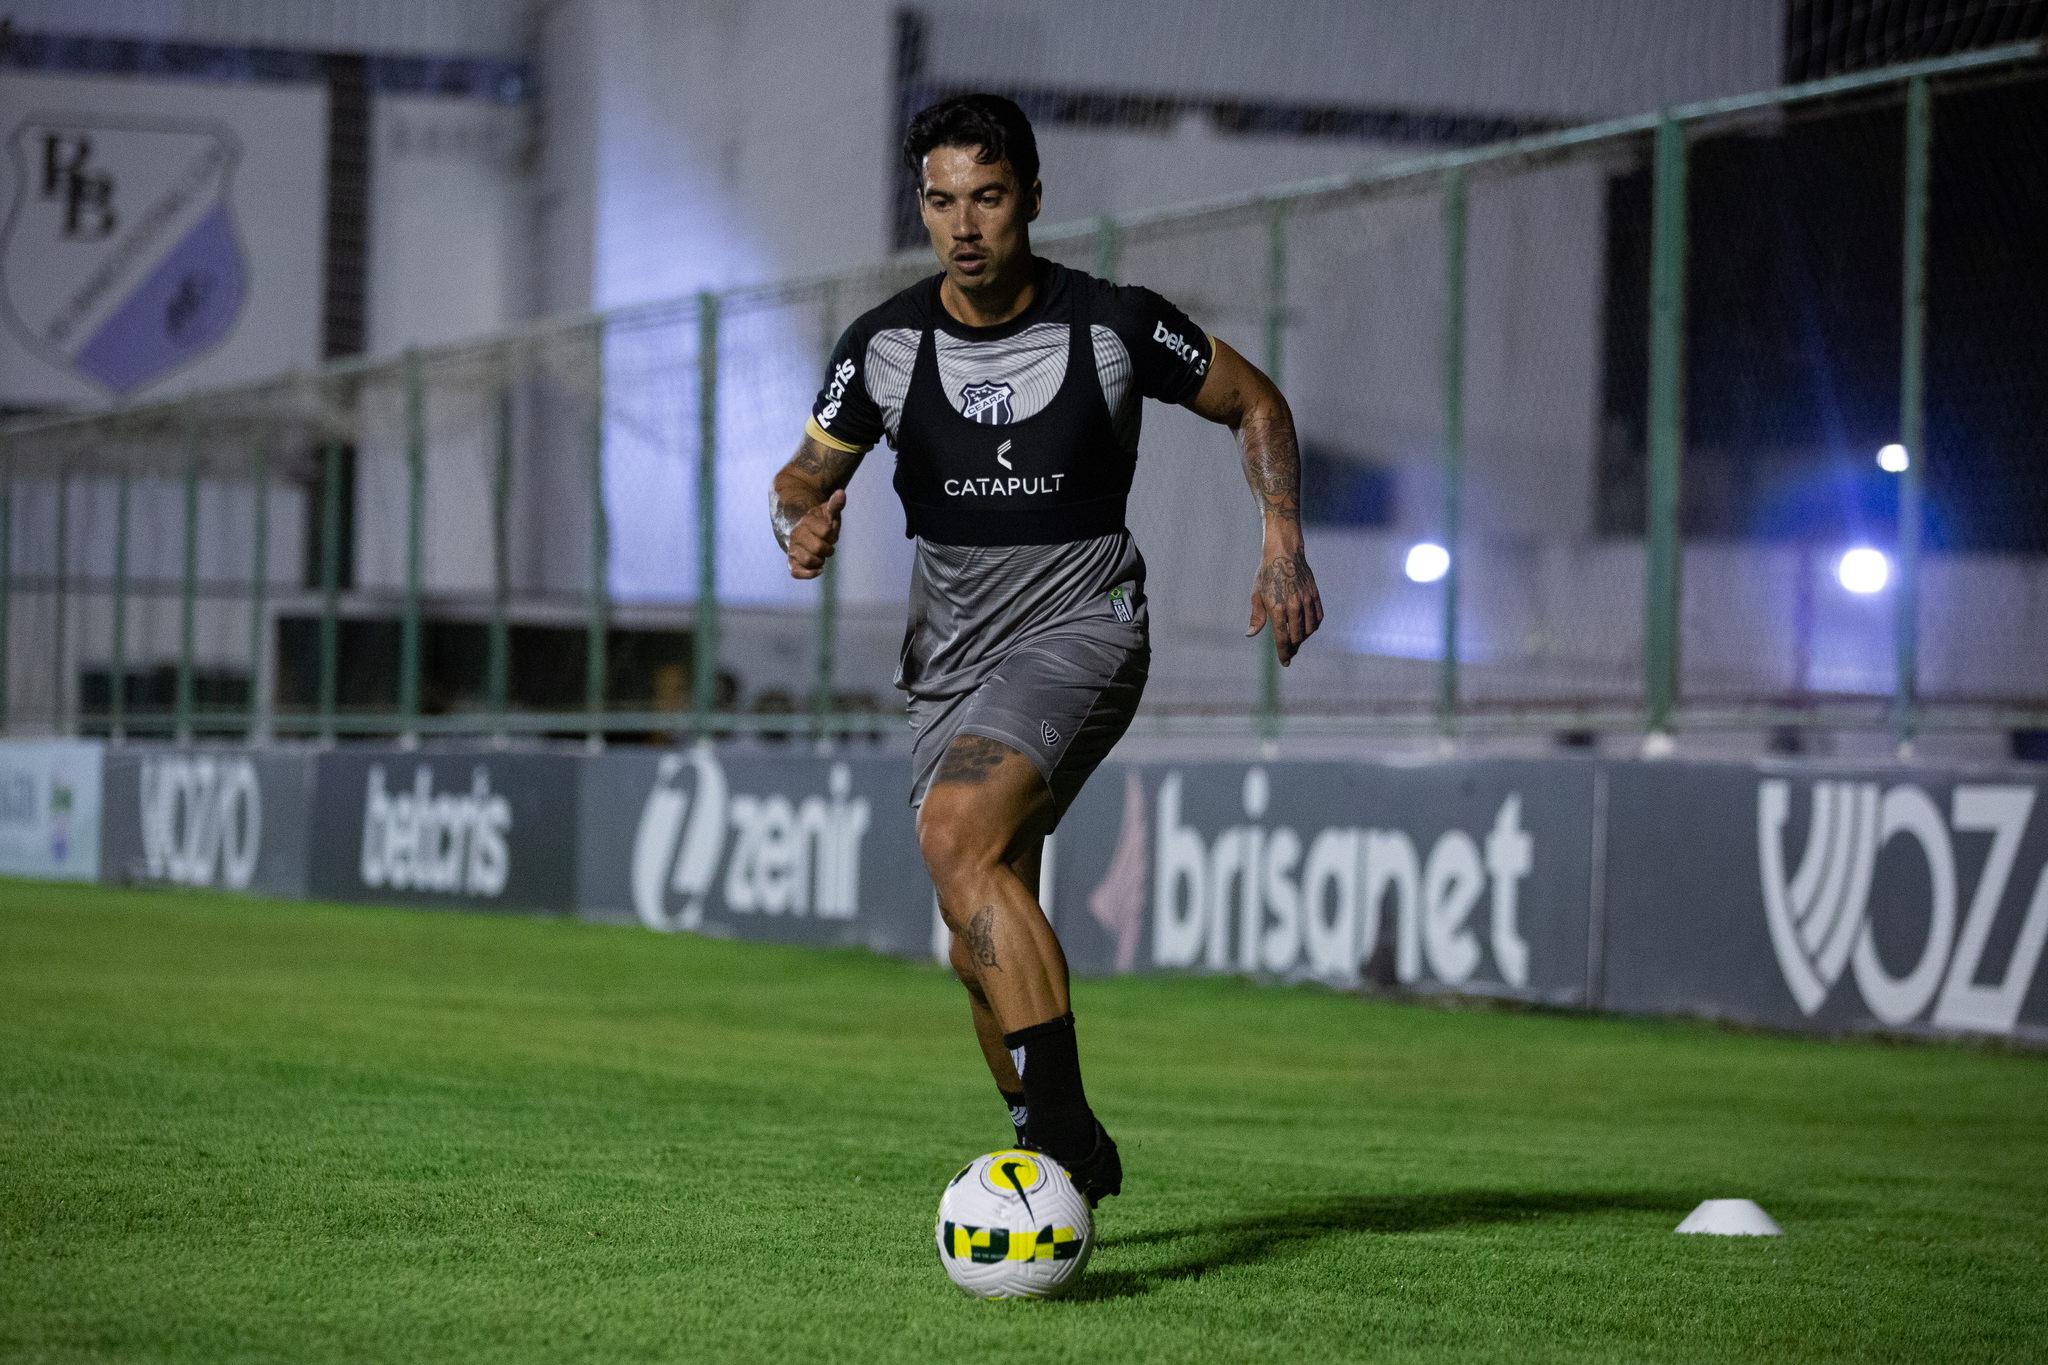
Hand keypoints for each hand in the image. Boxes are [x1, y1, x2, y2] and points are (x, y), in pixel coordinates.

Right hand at [785, 489, 844, 578]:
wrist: (803, 531)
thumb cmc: (820, 522)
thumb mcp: (828, 512)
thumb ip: (835, 504)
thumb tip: (841, 493)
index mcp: (806, 522)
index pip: (826, 531)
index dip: (832, 534)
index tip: (830, 533)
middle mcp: (796, 536)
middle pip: (818, 548)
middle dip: (828, 549)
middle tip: (828, 547)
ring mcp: (793, 549)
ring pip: (808, 560)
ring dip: (820, 561)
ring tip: (821, 557)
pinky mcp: (792, 562)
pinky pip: (796, 572)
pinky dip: (809, 574)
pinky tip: (819, 570)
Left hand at [1247, 540, 1322, 665]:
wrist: (1284, 553)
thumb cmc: (1267, 574)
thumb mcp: (1257, 594)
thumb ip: (1256, 617)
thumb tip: (1250, 634)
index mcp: (1277, 608)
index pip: (1282, 638)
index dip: (1284, 653)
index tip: (1285, 662)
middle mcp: (1293, 606)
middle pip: (1297, 637)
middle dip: (1293, 648)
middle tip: (1289, 653)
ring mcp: (1306, 601)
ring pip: (1309, 630)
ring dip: (1303, 638)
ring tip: (1297, 641)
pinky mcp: (1314, 596)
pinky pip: (1317, 618)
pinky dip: (1313, 627)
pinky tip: (1307, 629)